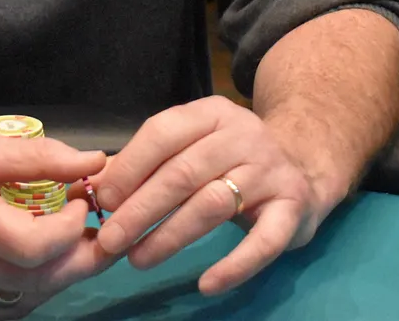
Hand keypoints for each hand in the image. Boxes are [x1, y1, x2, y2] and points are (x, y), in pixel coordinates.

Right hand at [0, 131, 112, 318]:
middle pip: (39, 281)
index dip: (70, 230)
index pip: (35, 246)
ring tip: (70, 245)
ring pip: (27, 299)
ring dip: (59, 276)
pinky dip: (31, 290)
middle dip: (81, 259)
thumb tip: (94, 162)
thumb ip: (41, 157)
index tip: (81, 204)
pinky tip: (36, 265)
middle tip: (99, 234)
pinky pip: (6, 310)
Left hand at [90, 96, 326, 295]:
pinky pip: (263, 241)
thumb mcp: (193, 145)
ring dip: (171, 236)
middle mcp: (243, 135)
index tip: (104, 200)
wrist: (304, 163)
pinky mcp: (293, 207)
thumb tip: (95, 188)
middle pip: (183, 172)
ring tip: (139, 259)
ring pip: (214, 204)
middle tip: (110, 240)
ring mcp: (271, 171)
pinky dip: (235, 265)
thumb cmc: (231, 158)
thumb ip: (150, 162)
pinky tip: (207, 284)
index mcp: (211, 114)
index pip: (163, 132)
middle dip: (141, 209)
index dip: (130, 166)